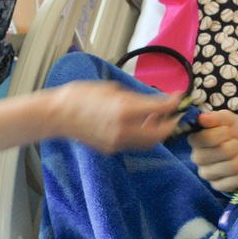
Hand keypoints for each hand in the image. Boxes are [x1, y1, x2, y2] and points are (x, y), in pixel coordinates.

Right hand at [52, 81, 181, 152]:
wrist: (57, 115)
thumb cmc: (80, 95)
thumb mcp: (111, 89)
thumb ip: (134, 97)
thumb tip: (150, 100)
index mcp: (124, 110)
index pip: (159, 109)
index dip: (173, 103)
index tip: (180, 96)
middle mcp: (123, 129)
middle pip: (160, 134)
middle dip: (171, 124)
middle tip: (175, 114)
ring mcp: (117, 142)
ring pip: (149, 143)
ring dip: (158, 132)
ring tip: (159, 120)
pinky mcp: (111, 149)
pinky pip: (134, 144)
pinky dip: (143, 136)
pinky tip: (141, 125)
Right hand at [188, 110, 237, 191]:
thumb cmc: (232, 133)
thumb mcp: (228, 119)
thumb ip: (216, 117)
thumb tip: (201, 118)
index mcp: (195, 139)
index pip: (208, 137)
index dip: (225, 132)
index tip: (228, 130)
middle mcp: (197, 158)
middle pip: (224, 151)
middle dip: (236, 144)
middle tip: (234, 142)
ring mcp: (206, 174)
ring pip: (232, 166)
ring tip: (237, 154)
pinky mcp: (217, 186)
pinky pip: (235, 180)